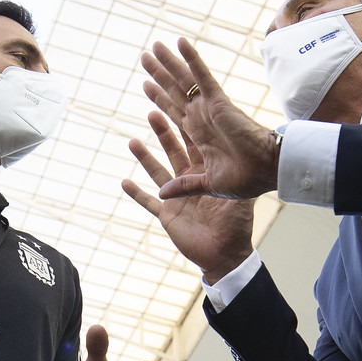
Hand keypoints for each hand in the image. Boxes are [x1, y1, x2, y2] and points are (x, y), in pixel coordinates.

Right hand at [123, 111, 258, 281]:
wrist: (226, 254)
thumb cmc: (236, 227)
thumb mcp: (238, 198)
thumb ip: (232, 178)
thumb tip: (237, 155)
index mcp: (206, 173)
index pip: (194, 143)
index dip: (185, 125)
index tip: (179, 106)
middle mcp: (189, 181)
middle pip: (173, 150)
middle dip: (163, 132)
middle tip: (153, 111)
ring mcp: (176, 197)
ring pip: (157, 172)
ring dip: (145, 157)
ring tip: (132, 141)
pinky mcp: (167, 215)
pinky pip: (148, 203)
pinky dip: (136, 194)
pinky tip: (123, 182)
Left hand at [140, 38, 279, 198]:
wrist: (266, 172)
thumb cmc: (247, 180)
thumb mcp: (207, 185)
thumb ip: (185, 185)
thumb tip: (162, 195)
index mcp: (200, 136)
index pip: (174, 112)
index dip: (160, 98)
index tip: (146, 84)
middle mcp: (202, 118)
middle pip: (175, 91)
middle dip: (159, 74)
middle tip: (145, 56)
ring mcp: (209, 108)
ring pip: (183, 80)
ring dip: (168, 63)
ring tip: (154, 45)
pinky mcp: (218, 102)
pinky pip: (201, 76)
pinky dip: (191, 59)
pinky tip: (180, 42)